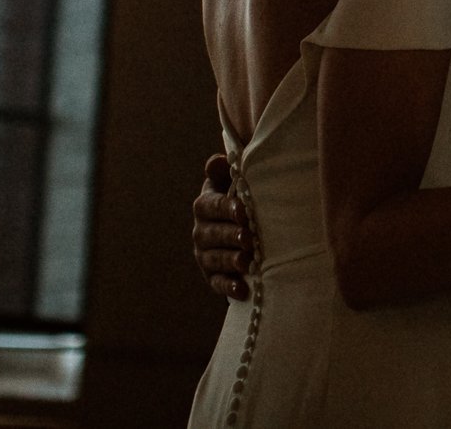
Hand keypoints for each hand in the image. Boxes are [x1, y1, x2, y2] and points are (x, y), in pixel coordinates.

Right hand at [193, 153, 254, 300]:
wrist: (248, 228)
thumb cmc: (244, 197)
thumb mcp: (234, 182)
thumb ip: (226, 171)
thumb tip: (216, 161)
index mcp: (205, 205)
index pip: (210, 205)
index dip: (225, 208)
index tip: (243, 212)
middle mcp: (201, 231)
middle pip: (213, 234)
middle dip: (231, 236)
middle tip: (250, 238)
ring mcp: (205, 255)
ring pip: (215, 259)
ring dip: (232, 261)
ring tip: (249, 263)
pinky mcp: (212, 276)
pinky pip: (217, 283)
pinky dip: (229, 286)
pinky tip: (242, 289)